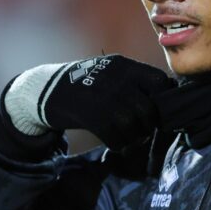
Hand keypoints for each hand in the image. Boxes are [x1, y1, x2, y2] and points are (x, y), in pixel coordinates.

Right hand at [4, 55, 174, 152]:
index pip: (160, 81)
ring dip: (133, 137)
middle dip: (148, 124)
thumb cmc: (85, 82)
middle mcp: (117, 79)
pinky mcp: (90, 115)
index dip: (163, 99)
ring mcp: (104, 97)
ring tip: (128, 138)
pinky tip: (114, 142)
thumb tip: (164, 98)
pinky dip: (117, 144)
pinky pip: (115, 137)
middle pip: (149, 110)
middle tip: (142, 130)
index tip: (156, 109)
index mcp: (124, 65)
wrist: (46, 89)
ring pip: (134, 126)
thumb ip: (133, 80)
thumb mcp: (110, 71)